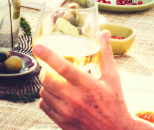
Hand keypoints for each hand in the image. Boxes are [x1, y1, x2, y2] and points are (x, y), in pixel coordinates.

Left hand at [34, 31, 151, 129]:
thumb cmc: (115, 103)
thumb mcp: (113, 78)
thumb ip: (106, 54)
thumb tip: (105, 33)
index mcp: (88, 86)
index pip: (63, 67)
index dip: (48, 55)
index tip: (38, 47)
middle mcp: (75, 99)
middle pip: (47, 81)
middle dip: (44, 71)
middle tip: (48, 69)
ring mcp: (67, 113)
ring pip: (44, 93)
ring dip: (44, 85)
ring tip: (53, 82)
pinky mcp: (62, 123)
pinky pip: (44, 107)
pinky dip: (45, 99)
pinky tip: (54, 96)